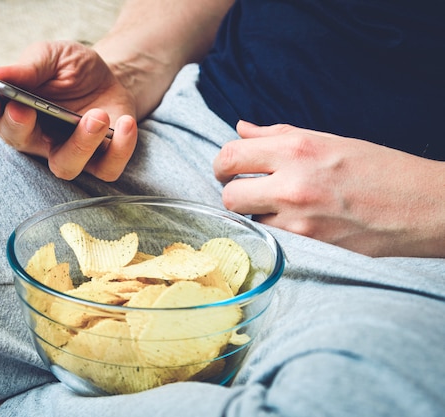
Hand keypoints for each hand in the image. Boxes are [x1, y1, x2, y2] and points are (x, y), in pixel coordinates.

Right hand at [0, 41, 137, 180]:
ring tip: (96, 116)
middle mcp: (36, 137)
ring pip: (64, 166)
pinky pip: (106, 168)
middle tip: (26, 110)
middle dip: (19, 126)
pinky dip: (119, 149)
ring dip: (79, 144)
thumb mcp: (53, 56)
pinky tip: (125, 123)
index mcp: (15, 108)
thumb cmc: (75, 69)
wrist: (114, 78)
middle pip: (19, 142)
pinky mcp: (100, 161)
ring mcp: (68, 153)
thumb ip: (28, 67)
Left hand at [213, 121, 444, 256]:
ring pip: (249, 219)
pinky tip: (297, 223)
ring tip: (283, 207)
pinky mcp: (309, 245)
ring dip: (258, 213)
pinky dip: (276, 231)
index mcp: (297, 148)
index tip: (227, 169)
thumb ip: (278, 135)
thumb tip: (241, 129)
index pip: (231, 154)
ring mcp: (299, 217)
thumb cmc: (380, 169)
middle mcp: (293, 181)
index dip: (222, 164)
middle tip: (248, 191)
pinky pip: (272, 237)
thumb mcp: (329, 140)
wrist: (424, 206)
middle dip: (234, 193)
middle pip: (229, 194)